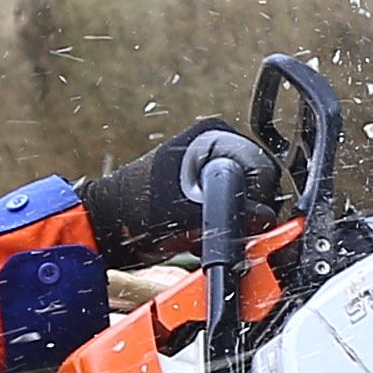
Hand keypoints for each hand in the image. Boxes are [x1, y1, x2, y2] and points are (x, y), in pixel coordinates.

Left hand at [80, 120, 257, 263]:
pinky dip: (230, 226)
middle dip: (249, 211)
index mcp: (214, 136)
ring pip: (252, 200)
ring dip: (239, 222)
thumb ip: (227, 212)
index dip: (258, 199)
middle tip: (229, 230)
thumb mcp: (185, 209)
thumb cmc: (134, 206)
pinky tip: (207, 235)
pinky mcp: (211, 192)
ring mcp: (216, 170)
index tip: (247, 222)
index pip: (262, 167)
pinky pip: (237, 210)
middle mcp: (220, 148)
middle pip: (261, 183)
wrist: (108, 225)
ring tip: (209, 232)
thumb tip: (264, 218)